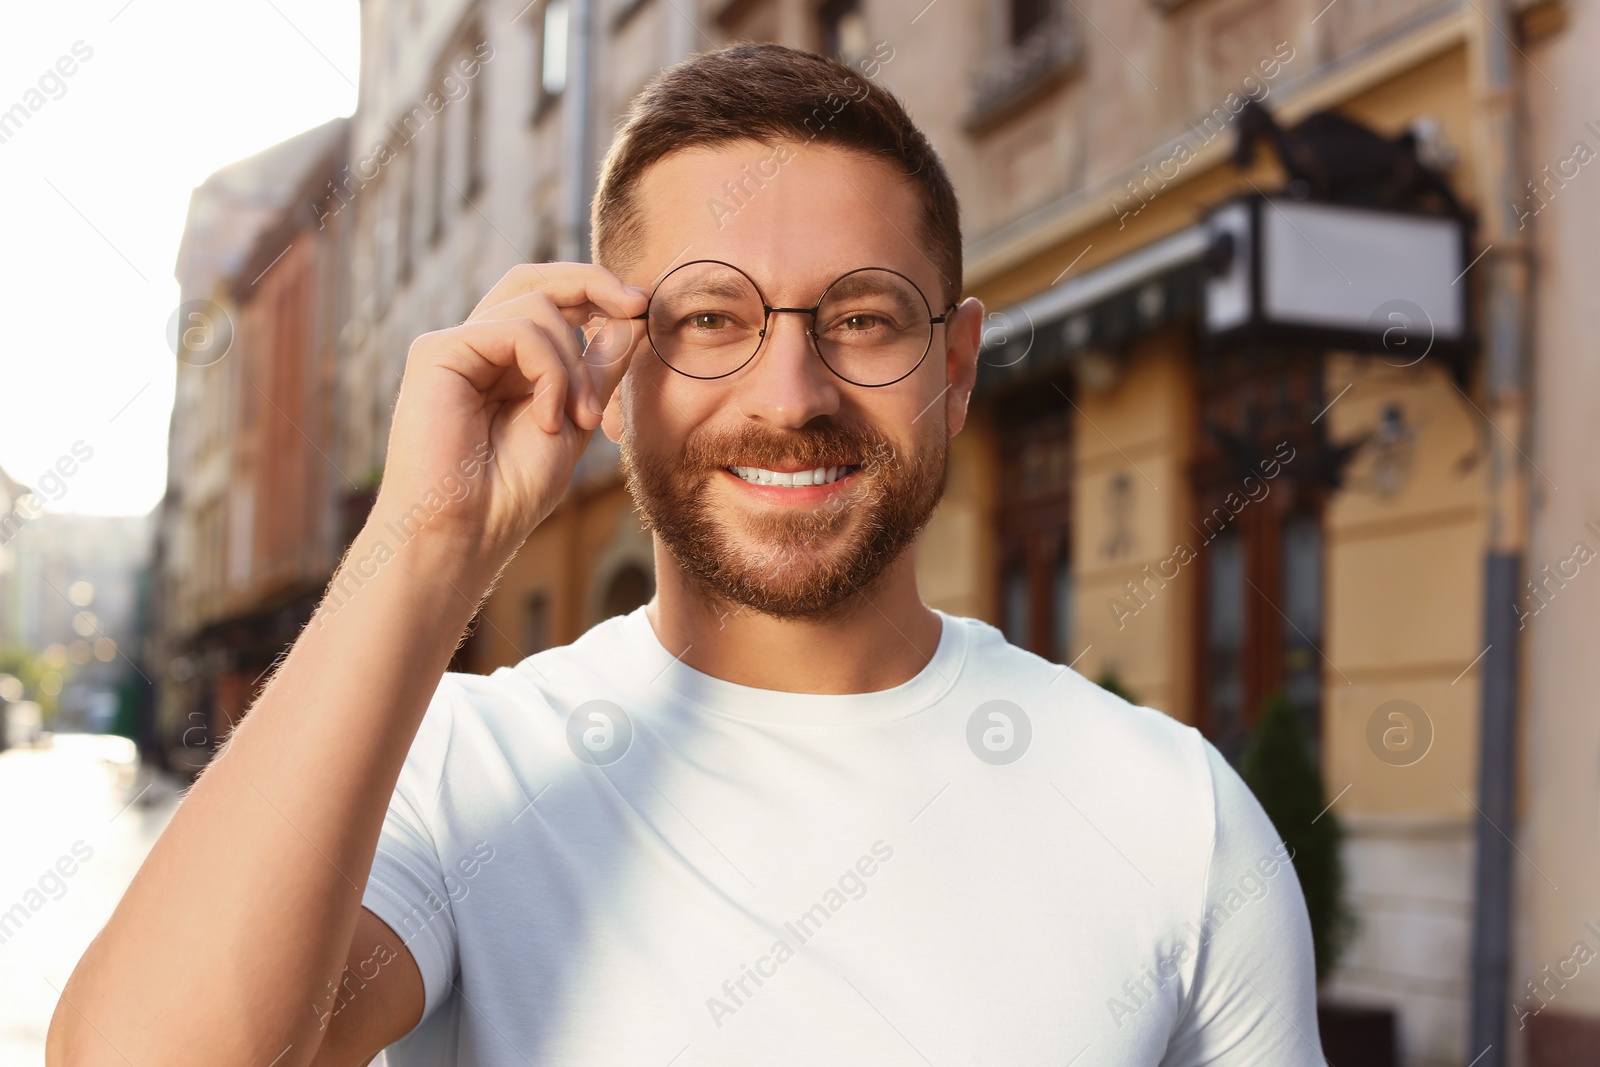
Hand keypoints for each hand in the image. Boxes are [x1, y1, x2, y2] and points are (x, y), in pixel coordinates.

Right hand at [372, 262, 648, 572]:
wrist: (465, 534)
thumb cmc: (511, 493)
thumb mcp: (574, 420)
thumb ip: (596, 370)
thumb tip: (630, 320)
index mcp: (503, 362)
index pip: (547, 299)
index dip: (595, 292)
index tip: (642, 307)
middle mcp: (475, 347)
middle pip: (533, 279)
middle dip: (592, 282)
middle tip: (637, 305)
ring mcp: (454, 346)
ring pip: (535, 304)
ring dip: (575, 363)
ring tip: (579, 419)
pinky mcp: (438, 352)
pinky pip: (517, 330)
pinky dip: (549, 371)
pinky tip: (548, 419)